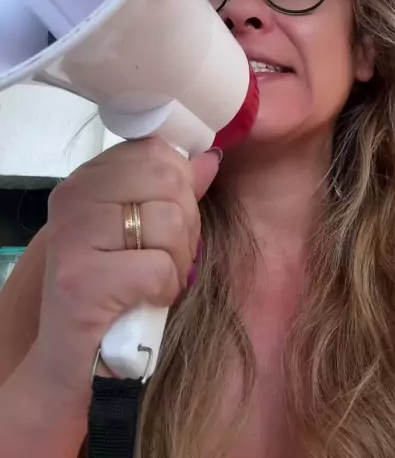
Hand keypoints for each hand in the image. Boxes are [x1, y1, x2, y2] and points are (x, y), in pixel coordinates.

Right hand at [28, 136, 220, 408]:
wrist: (74, 359)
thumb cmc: (115, 288)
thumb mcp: (143, 231)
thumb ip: (172, 191)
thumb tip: (207, 158)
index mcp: (87, 178)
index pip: (154, 150)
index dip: (180, 183)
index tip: (169, 217)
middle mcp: (74, 197)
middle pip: (167, 179)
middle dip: (185, 223)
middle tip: (168, 256)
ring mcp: (73, 235)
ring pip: (168, 221)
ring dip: (179, 260)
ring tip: (159, 280)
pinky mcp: (81, 280)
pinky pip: (158, 268)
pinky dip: (166, 289)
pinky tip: (148, 299)